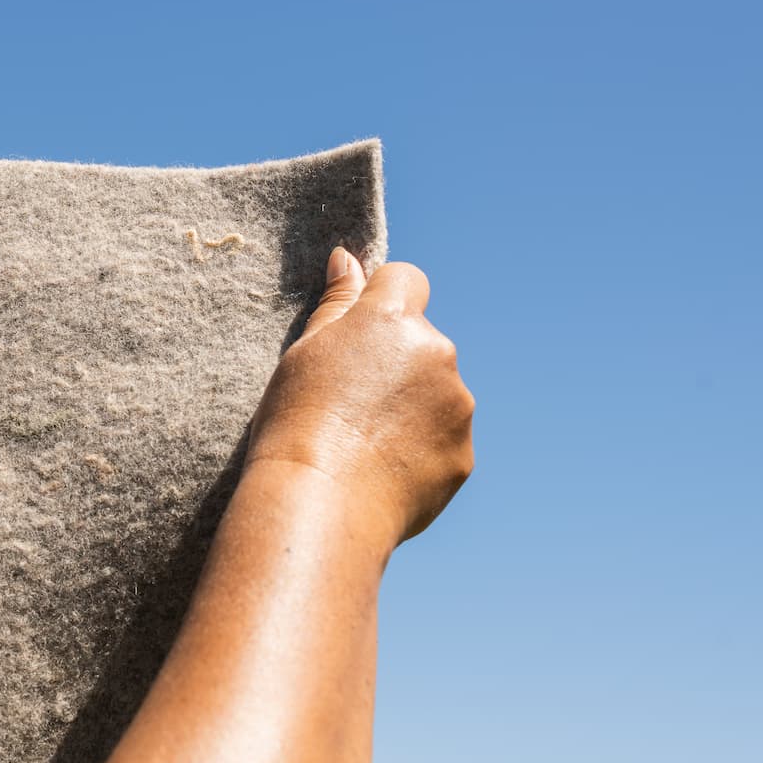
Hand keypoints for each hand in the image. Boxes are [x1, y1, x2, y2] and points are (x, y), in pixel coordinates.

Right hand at [247, 249, 473, 546]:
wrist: (320, 503)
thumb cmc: (298, 422)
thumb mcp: (305, 352)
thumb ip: (337, 303)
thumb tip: (348, 259)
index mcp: (392, 319)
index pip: (405, 278)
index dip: (382, 302)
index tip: (357, 337)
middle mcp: (437, 352)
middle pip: (421, 342)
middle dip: (396, 363)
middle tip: (349, 405)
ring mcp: (457, 405)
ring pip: (437, 392)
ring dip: (412, 407)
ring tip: (363, 445)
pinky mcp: (464, 453)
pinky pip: (444, 441)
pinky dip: (421, 451)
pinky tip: (382, 473)